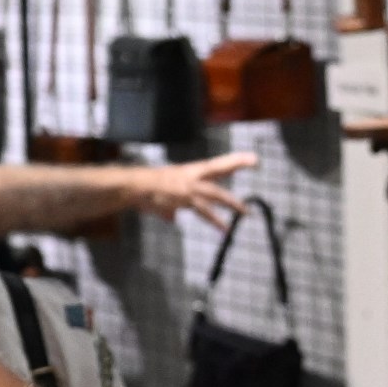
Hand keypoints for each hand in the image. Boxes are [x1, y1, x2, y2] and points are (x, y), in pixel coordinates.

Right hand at [138, 151, 255, 228]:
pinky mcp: (185, 199)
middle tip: (255, 160)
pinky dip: (215, 221)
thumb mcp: (161, 197)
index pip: (214, 165)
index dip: (232, 161)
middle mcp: (190, 176)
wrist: (132, 187)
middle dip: (236, 164)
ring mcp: (188, 187)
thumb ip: (170, 209)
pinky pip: (204, 211)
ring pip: (216, 193)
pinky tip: (224, 229)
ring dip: (232, 203)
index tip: (249, 157)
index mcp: (187, 171)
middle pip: (218, 168)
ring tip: (245, 212)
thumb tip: (172, 218)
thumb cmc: (143, 189)